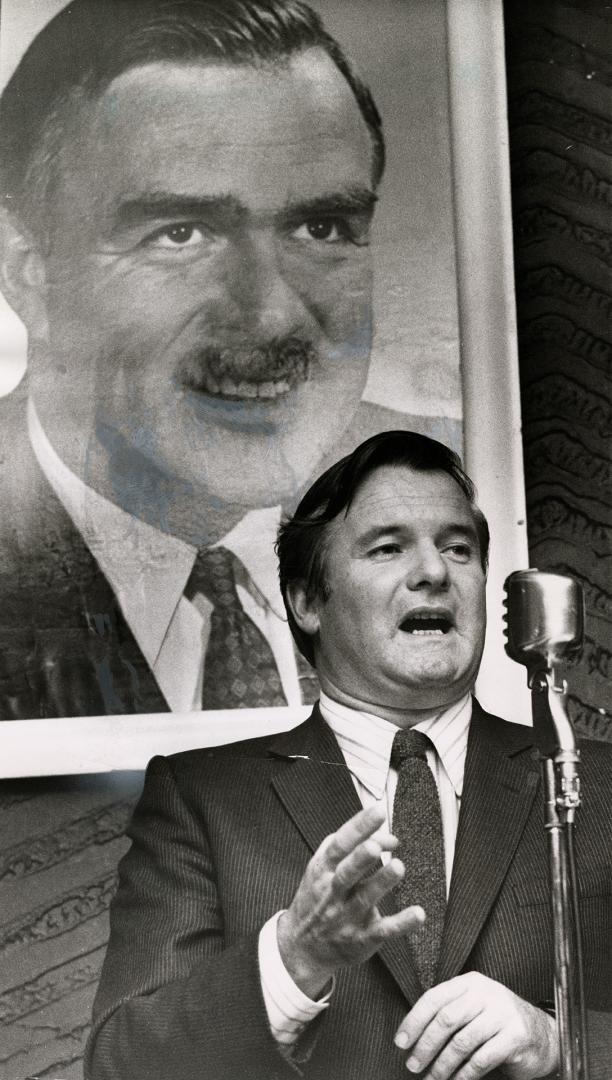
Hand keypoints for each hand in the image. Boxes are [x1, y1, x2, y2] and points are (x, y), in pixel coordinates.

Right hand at [277, 804, 424, 998]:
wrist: (300, 948)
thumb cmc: (318, 897)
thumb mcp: (325, 868)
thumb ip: (354, 847)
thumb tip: (391, 838)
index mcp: (322, 869)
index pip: (339, 845)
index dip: (358, 827)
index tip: (378, 812)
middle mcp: (332, 892)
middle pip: (346, 873)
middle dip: (360, 859)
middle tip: (375, 846)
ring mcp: (345, 917)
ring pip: (364, 899)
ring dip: (381, 883)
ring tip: (398, 867)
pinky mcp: (361, 939)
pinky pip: (382, 931)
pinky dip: (400, 924)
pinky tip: (417, 914)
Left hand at [394, 973, 557, 1078]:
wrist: (543, 1036)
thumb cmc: (498, 1023)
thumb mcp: (473, 1007)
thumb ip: (448, 1012)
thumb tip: (411, 1034)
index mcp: (470, 982)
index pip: (434, 998)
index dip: (414, 1021)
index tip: (400, 1042)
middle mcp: (486, 993)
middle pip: (446, 1019)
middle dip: (425, 1045)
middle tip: (413, 1065)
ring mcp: (503, 1013)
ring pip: (462, 1042)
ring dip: (442, 1065)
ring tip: (431, 1078)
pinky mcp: (515, 1036)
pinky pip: (481, 1059)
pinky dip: (464, 1075)